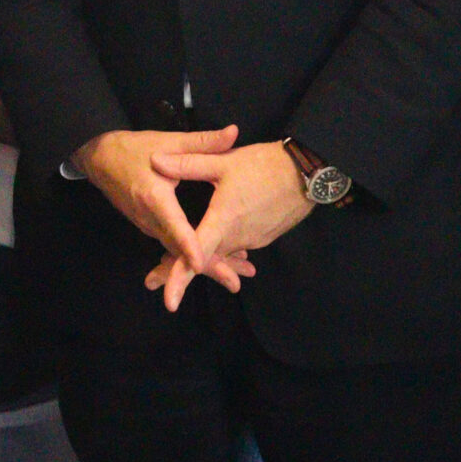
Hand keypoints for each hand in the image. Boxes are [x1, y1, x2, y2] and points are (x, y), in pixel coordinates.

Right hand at [71, 124, 241, 270]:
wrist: (100, 158)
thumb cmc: (134, 149)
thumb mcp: (169, 141)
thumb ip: (203, 142)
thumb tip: (234, 133)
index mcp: (155, 198)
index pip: (174, 227)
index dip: (188, 246)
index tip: (201, 263)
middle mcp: (149, 219)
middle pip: (178, 250)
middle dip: (208, 266)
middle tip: (236, 281)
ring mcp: (147, 226)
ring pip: (176, 252)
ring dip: (203, 263)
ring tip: (235, 274)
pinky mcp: (148, 227)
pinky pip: (171, 246)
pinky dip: (190, 254)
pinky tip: (214, 258)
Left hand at [148, 140, 315, 310]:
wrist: (307, 172)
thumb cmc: (264, 165)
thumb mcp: (224, 161)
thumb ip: (188, 164)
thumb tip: (154, 160)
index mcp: (223, 221)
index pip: (196, 256)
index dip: (180, 279)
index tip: (169, 301)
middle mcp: (237, 237)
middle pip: (205, 259)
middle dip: (181, 266)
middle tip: (153, 276)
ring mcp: (252, 240)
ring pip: (222, 252)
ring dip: (205, 255)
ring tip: (179, 256)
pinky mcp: (263, 237)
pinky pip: (237, 245)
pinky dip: (224, 246)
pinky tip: (217, 237)